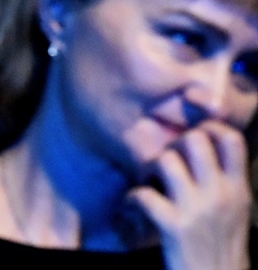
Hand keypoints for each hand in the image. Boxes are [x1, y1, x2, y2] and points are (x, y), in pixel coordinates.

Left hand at [127, 120, 250, 269]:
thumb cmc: (222, 243)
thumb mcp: (236, 210)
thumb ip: (225, 180)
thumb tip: (206, 145)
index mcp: (238, 189)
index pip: (232, 140)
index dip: (210, 128)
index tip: (196, 135)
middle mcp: (220, 195)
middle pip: (194, 140)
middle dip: (175, 143)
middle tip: (168, 158)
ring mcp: (196, 210)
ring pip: (166, 160)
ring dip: (151, 168)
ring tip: (151, 179)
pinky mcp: (173, 226)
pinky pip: (143, 194)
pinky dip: (133, 197)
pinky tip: (136, 203)